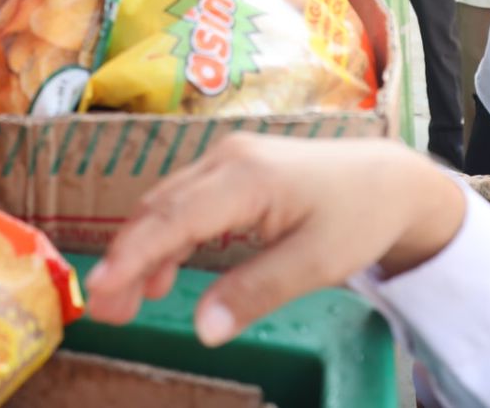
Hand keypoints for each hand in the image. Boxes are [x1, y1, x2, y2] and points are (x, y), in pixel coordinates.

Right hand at [84, 135, 464, 345]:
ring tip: (120, 304)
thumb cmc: (359, 218)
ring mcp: (227, 160)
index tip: (98, 289)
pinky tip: (158, 276)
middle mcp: (227, 159)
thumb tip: (203, 328)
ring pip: (166, 205)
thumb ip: (256, 292)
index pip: (173, 218)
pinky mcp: (232, 170)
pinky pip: (184, 202)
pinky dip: (165, 238)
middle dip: (125, 260)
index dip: (131, 255)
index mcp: (246, 178)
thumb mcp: (317, 264)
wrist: (391, 180)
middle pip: (159, 210)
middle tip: (102, 313)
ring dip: (140, 251)